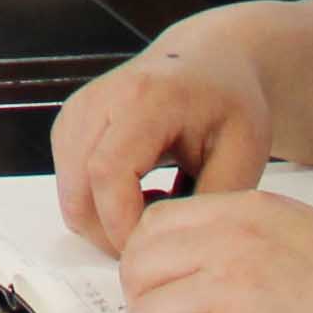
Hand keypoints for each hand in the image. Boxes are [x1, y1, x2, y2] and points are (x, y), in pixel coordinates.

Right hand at [50, 24, 280, 254]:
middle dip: (112, 234)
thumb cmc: (229, 101)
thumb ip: (211, 201)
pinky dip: (97, 205)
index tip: (155, 250)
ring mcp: (76, 112)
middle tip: (159, 243)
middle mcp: (97, 100)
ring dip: (104, 221)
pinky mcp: (68, 126)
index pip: (107, 173)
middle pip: (77, 190)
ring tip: (155, 210)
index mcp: (144, 98)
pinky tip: (137, 195)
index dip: (122, 224)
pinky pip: (69, 185)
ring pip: (69, 194)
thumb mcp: (243, 152)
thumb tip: (177, 247)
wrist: (208, 61)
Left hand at [117, 189, 312, 312]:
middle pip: (139, 274)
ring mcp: (232, 292)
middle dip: (151, 306)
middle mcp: (228, 244)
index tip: (168, 288)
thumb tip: (182, 258)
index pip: (151, 228)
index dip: (148, 263)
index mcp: (240, 211)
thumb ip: (236, 234)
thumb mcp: (295, 228)